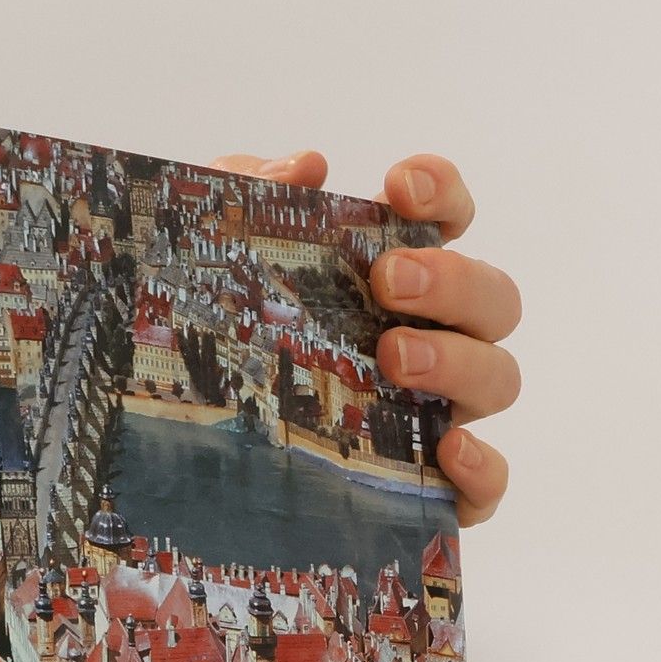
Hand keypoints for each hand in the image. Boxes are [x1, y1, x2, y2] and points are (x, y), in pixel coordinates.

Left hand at [212, 151, 519, 525]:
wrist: (163, 458)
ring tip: (392, 357)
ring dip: (459, 359)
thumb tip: (303, 168)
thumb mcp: (201, 262)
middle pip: (492, 300)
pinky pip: (484, 488)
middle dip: (454, 280)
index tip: (398, 185)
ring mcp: (431, 417)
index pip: (445, 220)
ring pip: (497, 379)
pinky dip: (484, 469)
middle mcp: (425, 342)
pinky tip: (448, 450)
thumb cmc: (202, 344)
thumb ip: (241, 197)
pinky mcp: (424, 493)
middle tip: (387, 282)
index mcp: (386, 281)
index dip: (441, 193)